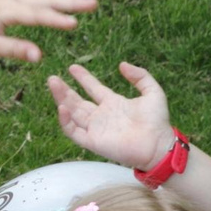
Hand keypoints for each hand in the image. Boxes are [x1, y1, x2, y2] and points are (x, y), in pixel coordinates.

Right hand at [48, 60, 173, 172]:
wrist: (157, 145)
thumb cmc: (157, 122)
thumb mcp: (153, 92)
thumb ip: (140, 76)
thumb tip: (122, 64)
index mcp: (113, 103)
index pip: (93, 88)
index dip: (83, 77)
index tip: (72, 67)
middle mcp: (101, 116)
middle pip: (77, 101)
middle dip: (64, 89)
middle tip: (52, 77)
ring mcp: (96, 129)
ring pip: (72, 113)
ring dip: (61, 99)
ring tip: (53, 84)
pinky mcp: (93, 142)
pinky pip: (73, 131)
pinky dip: (65, 121)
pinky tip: (62, 107)